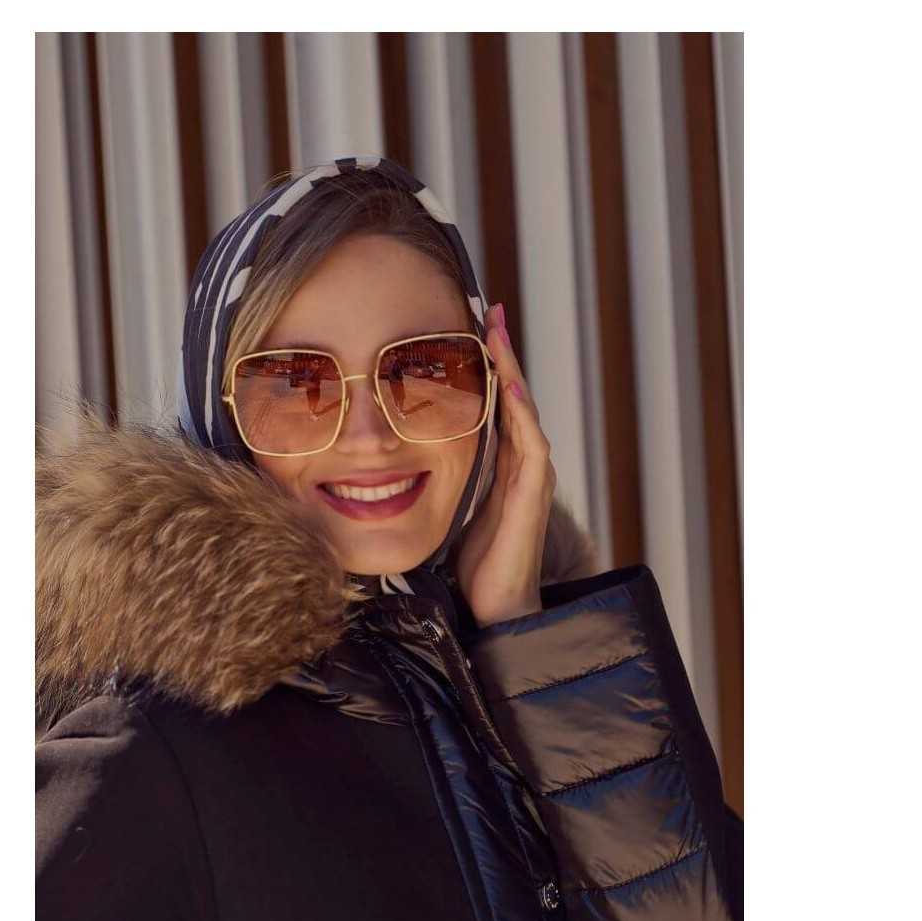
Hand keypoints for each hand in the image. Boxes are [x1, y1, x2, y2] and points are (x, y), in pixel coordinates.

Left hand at [452, 302, 555, 628]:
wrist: (495, 608)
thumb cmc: (471, 564)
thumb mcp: (446, 508)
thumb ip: (434, 481)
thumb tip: (388, 458)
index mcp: (500, 463)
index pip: (494, 401)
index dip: (486, 364)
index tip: (470, 326)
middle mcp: (521, 462)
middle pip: (513, 394)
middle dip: (503, 353)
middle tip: (491, 312)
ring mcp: (531, 475)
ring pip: (523, 409)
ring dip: (512, 370)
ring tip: (498, 333)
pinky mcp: (532, 494)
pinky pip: (530, 444)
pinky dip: (519, 413)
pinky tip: (506, 387)